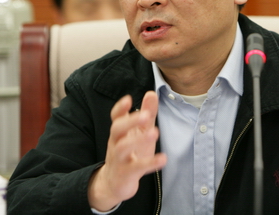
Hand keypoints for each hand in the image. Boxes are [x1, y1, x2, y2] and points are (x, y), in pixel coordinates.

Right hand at [88, 91, 166, 210]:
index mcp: (119, 132)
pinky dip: (150, 163)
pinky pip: (136, 168)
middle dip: (130, 121)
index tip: (129, 99)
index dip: (120, 108)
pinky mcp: (126, 174)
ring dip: (138, 140)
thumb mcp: (139, 132)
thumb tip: (151, 93)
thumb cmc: (129, 153)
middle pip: (117, 129)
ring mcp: (119, 159)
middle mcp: (115, 143)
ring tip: (155, 133)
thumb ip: (146, 113)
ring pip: (122, 147)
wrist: (115, 184)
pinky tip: (163, 159)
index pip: (115, 117)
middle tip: (146, 115)